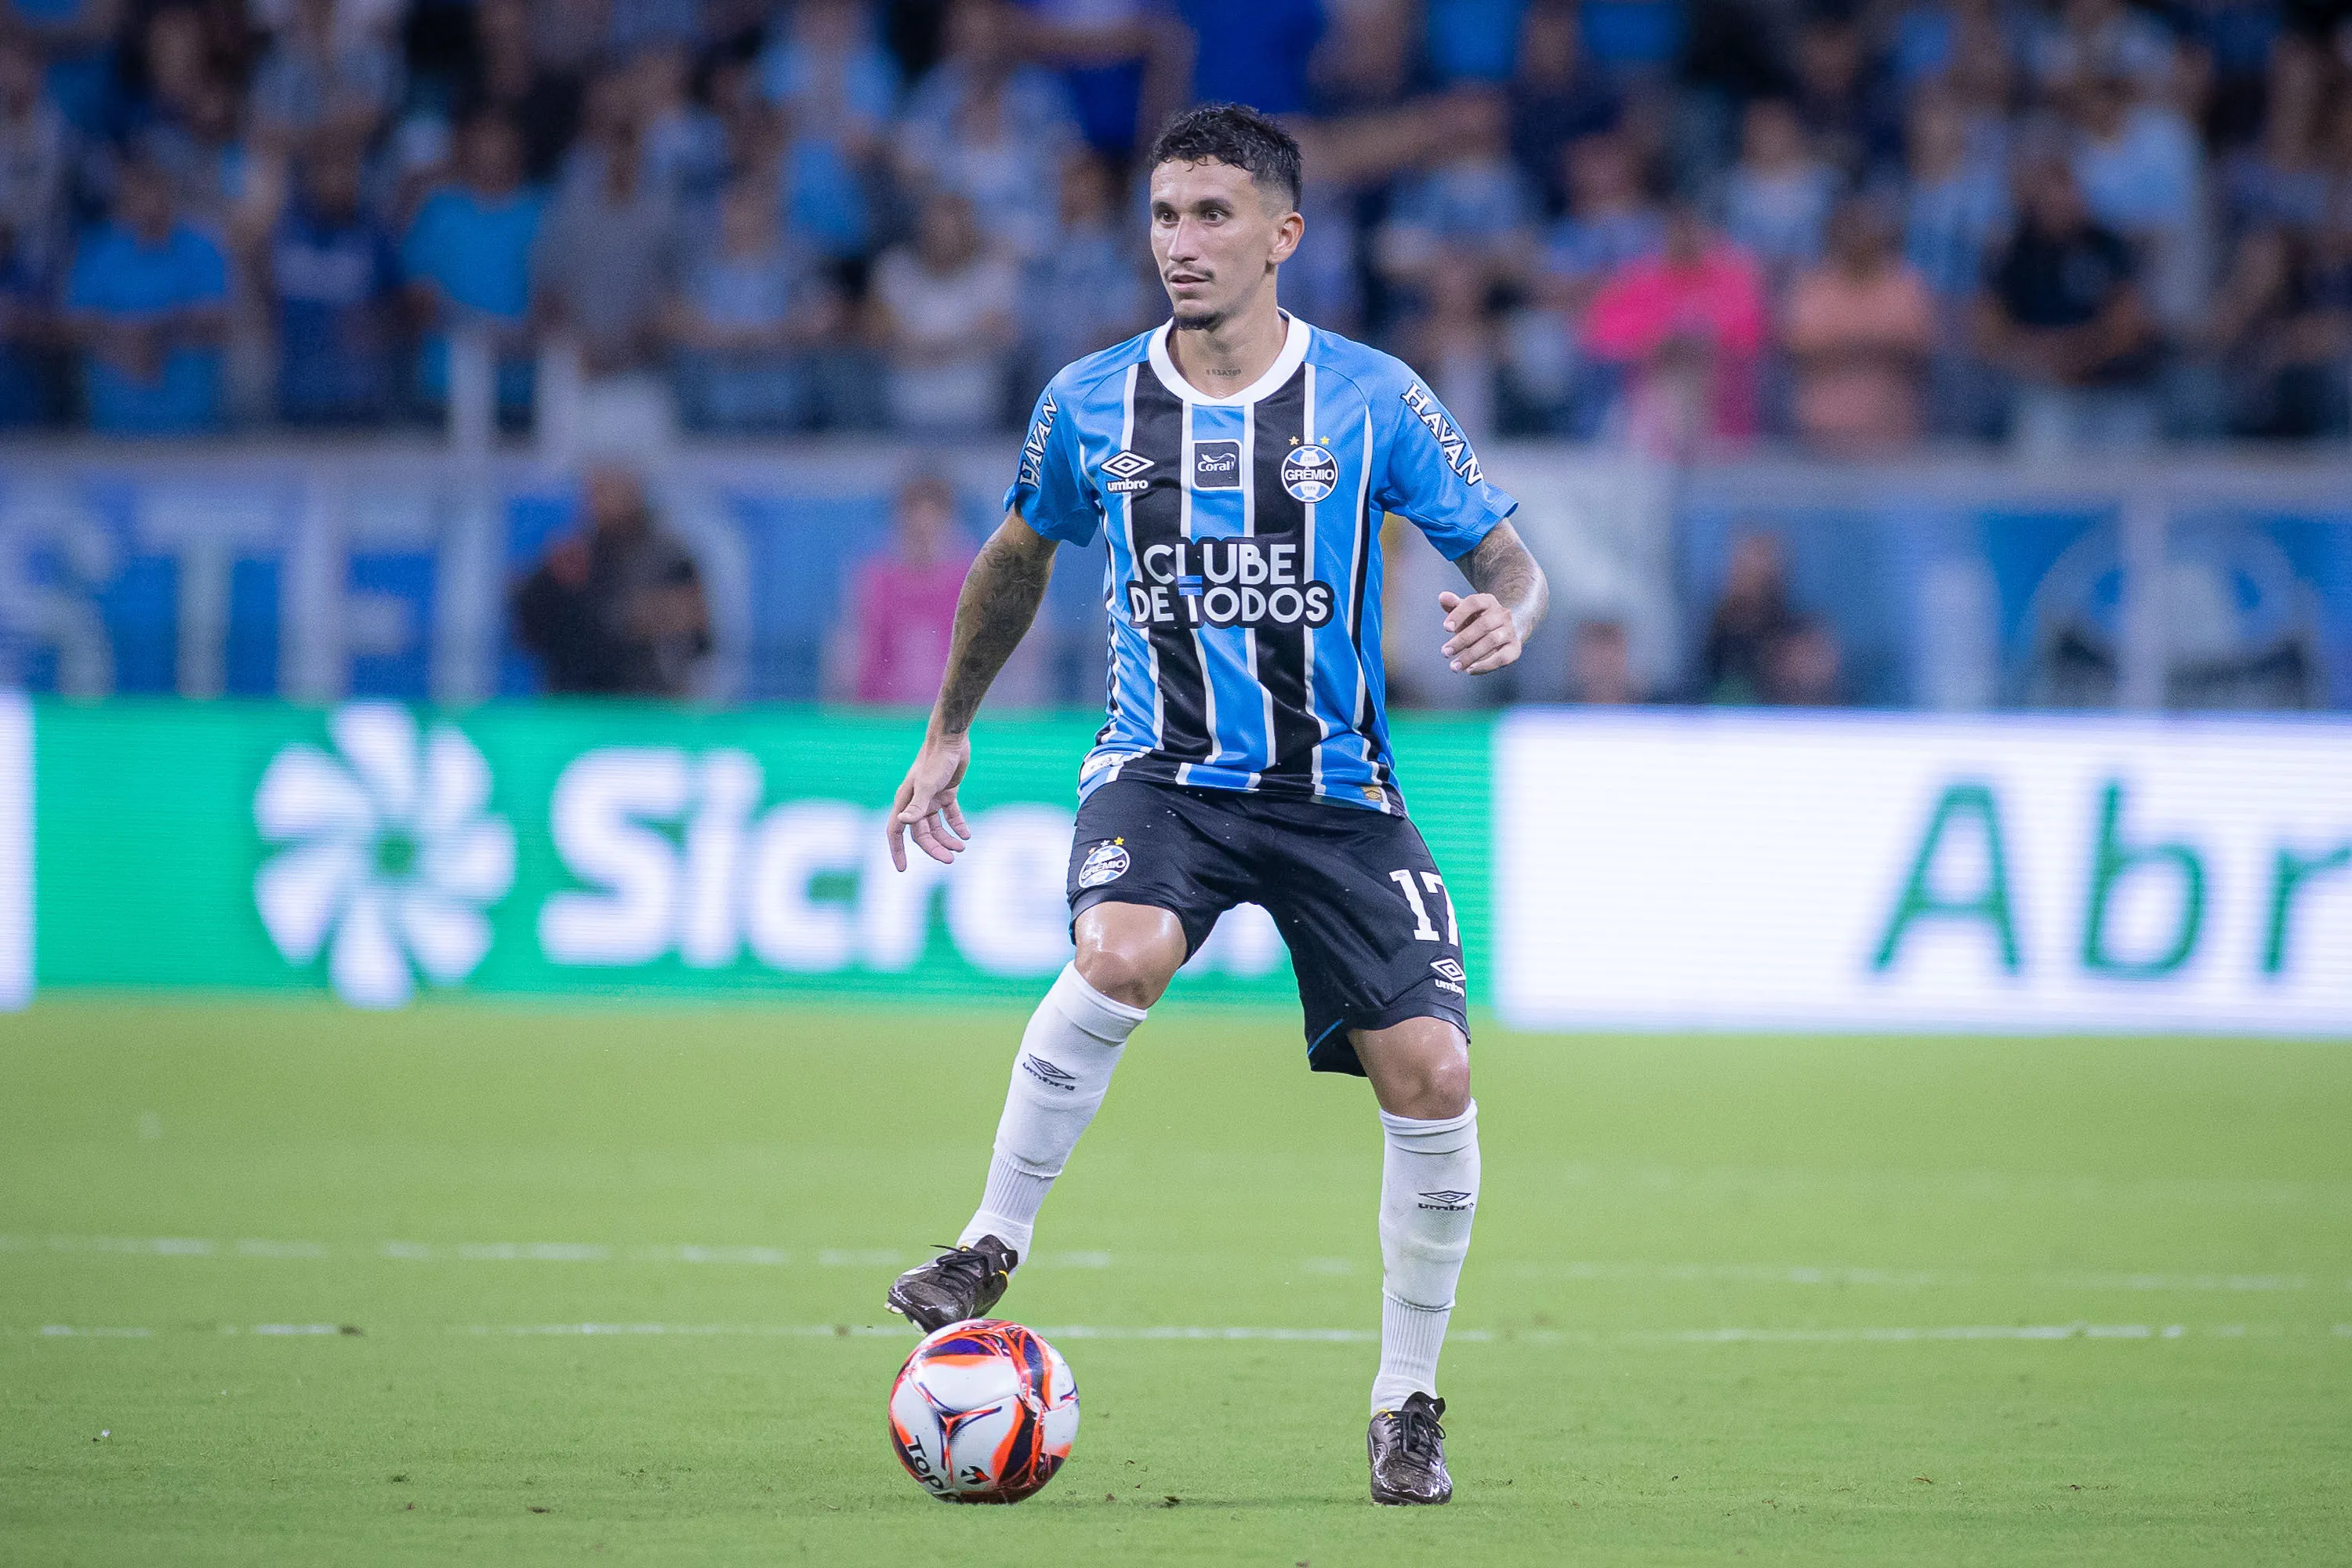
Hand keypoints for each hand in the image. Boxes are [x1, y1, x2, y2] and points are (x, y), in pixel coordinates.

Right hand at [887, 732, 972, 869]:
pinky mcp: (947, 793)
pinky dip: (958, 826)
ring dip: (947, 839)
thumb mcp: (927, 784)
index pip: (896, 831)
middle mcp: (916, 802)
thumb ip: (917, 805)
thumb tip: (902, 822)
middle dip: (934, 849)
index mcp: (905, 801)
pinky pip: (951, 815)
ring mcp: (931, 798)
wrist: (951, 740)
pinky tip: (966, 835)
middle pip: (922, 834)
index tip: (902, 869)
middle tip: (950, 861)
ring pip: (937, 827)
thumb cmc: (936, 760)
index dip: (897, 850)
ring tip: (961, 848)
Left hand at [1438, 590, 1522, 674]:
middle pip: (1483, 625)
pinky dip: (1485, 665)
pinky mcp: (1514, 648)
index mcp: (1488, 601)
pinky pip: (1502, 658)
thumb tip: (1442, 597)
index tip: (1445, 628)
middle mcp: (1502, 614)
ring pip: (1492, 641)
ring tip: (1455, 666)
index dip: (1459, 614)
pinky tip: (1470, 670)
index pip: (1474, 602)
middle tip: (1445, 652)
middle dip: (1462, 640)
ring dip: (1471, 655)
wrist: (1504, 630)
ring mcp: (1510, 631)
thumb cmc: (1477, 620)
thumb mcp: (1465, 612)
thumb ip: (1453, 605)